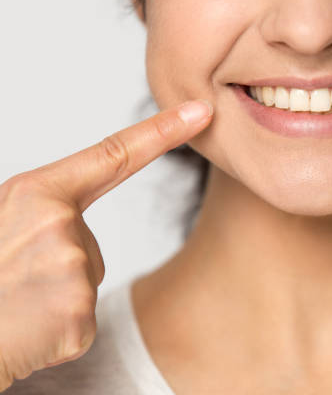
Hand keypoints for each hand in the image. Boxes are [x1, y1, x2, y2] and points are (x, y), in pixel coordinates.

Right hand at [0, 99, 212, 390]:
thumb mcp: (5, 220)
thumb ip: (46, 211)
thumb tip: (73, 231)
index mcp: (37, 191)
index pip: (114, 154)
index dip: (162, 132)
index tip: (200, 111)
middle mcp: (59, 222)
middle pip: (91, 243)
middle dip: (61, 266)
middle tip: (12, 281)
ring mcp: (71, 266)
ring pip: (87, 281)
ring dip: (57, 298)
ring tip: (15, 304)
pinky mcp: (78, 312)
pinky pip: (83, 319)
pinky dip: (59, 331)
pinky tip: (29, 330)